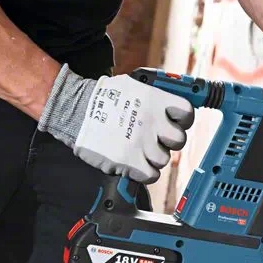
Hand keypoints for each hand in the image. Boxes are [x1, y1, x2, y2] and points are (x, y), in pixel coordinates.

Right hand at [38, 65, 193, 183]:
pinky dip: (144, 172)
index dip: (182, 120)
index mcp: (156, 101)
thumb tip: (171, 108)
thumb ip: (156, 98)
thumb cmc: (104, 98)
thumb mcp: (135, 87)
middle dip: (168, 141)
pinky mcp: (130, 162)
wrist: (75, 111)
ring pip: (163, 159)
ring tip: (137, 148)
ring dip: (152, 156)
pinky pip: (151, 175)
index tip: (174, 122)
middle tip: (155, 139)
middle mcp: (153, 122)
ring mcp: (142, 143)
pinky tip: (134, 162)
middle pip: (179, 140)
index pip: (187, 113)